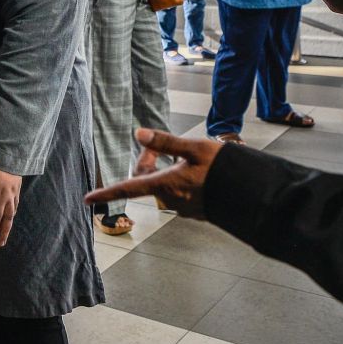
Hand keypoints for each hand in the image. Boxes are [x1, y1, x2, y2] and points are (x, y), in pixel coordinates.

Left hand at [84, 128, 222, 218]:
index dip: (106, 193)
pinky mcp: (199, 210)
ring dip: (166, 171)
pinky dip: (180, 180)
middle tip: (157, 146)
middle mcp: (172, 200)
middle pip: (147, 181)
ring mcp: (186, 207)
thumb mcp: (195, 148)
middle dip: (148, 163)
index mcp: (166, 185)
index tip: (87, 199)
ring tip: (187, 157)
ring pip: (165, 186)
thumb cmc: (225, 169)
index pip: (128, 189)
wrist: (255, 195)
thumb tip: (138, 133)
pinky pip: (181, 193)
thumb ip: (166, 142)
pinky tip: (199, 171)